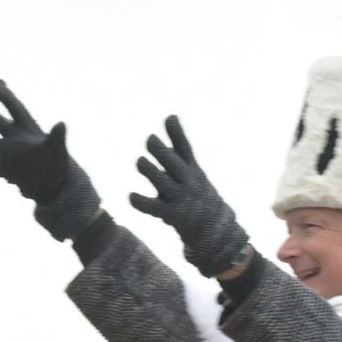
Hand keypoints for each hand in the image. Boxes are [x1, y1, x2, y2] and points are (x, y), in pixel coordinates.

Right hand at [0, 80, 100, 240]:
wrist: (55, 187)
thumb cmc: (58, 166)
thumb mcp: (57, 150)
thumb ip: (56, 138)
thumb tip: (61, 125)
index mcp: (27, 128)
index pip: (14, 107)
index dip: (4, 94)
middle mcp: (13, 137)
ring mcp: (5, 152)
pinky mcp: (0, 169)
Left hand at [129, 115, 250, 277]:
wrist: (210, 226)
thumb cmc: (195, 189)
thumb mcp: (191, 166)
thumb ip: (178, 144)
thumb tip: (171, 116)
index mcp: (192, 168)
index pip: (184, 148)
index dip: (176, 133)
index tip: (169, 118)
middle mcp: (187, 181)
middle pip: (173, 164)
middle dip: (161, 151)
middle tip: (150, 140)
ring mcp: (180, 198)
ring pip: (163, 183)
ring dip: (151, 171)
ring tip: (140, 161)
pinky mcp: (171, 214)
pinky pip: (154, 208)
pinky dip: (141, 202)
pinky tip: (131, 196)